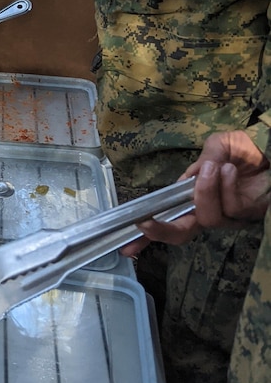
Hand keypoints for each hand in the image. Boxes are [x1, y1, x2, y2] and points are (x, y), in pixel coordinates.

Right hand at [121, 130, 270, 256]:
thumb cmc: (247, 148)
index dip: (152, 231)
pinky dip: (225, 186)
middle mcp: (211, 211)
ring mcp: (231, 216)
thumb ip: (202, 162)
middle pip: (183, 232)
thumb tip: (189, 181)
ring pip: (207, 217)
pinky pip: (230, 208)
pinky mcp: (250, 216)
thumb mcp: (218, 145)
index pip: (172, 218)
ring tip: (216, 166)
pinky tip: (230, 169)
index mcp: (197, 197)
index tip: (132, 236)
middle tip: (146, 224)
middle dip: (163, 230)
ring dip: (205, 192)